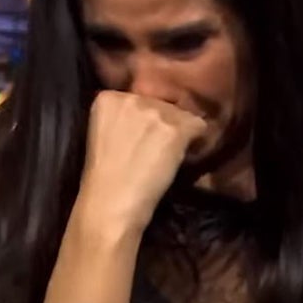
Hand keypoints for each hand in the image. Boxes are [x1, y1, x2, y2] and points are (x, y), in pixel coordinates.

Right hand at [76, 90, 206, 233]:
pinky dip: (196, 141)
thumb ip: (123, 119)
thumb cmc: (102, 179)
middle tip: (154, 150)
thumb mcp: (103, 135)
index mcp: (107, 98)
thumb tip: (152, 119)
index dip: (144, 120)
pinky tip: (183, 157)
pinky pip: (199, 125)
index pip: (139, 98)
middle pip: (162, 104)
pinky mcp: (175, 128)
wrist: (109, 204)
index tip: (139, 139)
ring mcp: (154, 111)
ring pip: (181, 114)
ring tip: (166, 157)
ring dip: (178, 133)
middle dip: (162, 124)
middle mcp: (131, 97)